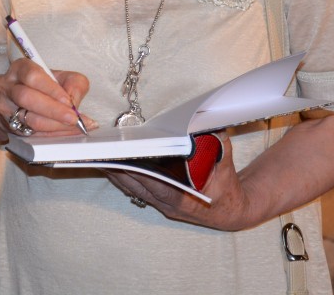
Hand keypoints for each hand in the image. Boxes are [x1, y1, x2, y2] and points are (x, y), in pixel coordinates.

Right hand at [0, 57, 94, 137]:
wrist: (16, 99)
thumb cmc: (42, 85)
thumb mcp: (60, 76)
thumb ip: (73, 83)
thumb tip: (75, 103)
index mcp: (20, 69)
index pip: (33, 76)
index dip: (51, 89)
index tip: (68, 101)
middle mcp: (8, 87)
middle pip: (26, 98)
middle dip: (53, 110)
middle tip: (73, 118)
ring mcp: (6, 108)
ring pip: (28, 119)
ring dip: (54, 125)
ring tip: (74, 126)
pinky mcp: (9, 127)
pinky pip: (32, 134)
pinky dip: (52, 135)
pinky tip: (66, 133)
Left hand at [103, 131, 259, 230]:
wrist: (232, 211)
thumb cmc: (227, 187)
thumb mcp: (225, 163)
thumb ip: (216, 143)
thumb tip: (205, 122)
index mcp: (182, 197)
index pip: (152, 182)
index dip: (135, 170)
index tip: (121, 156)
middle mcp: (168, 204)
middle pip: (135, 186)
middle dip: (118, 169)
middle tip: (101, 152)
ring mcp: (162, 206)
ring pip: (132, 189)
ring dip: (117, 174)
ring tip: (101, 156)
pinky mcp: (160, 203)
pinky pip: (137, 190)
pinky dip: (125, 178)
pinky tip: (114, 165)